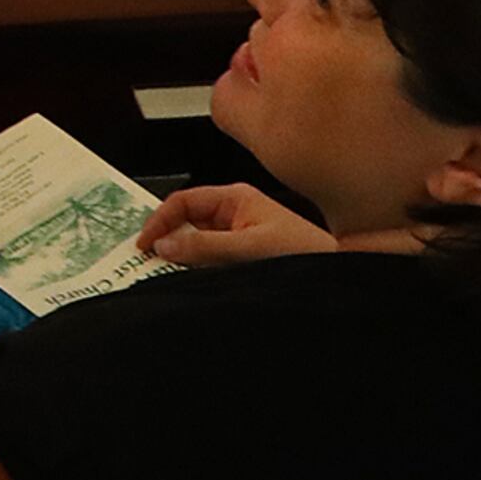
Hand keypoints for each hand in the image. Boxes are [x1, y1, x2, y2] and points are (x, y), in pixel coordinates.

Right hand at [135, 182, 334, 268]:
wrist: (336, 277)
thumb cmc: (305, 254)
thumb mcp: (249, 249)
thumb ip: (204, 246)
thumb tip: (164, 244)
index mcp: (236, 198)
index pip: (183, 201)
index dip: (160, 221)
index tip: (144, 244)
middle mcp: (234, 213)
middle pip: (186, 221)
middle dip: (166, 239)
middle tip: (146, 261)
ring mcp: (238, 235)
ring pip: (196, 242)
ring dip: (181, 257)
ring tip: (164, 274)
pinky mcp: (243, 256)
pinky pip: (209, 259)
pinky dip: (196, 269)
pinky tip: (189, 281)